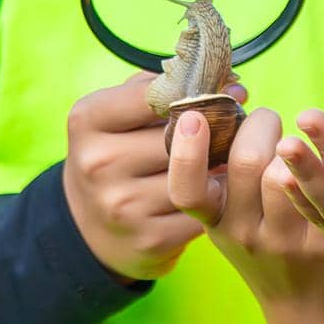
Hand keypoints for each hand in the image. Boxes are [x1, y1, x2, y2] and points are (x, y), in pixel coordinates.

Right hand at [61, 71, 246, 283]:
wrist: (88, 230)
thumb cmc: (117, 155)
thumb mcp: (116, 116)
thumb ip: (160, 89)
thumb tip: (231, 84)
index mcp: (88, 120)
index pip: (154, 94)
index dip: (195, 91)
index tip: (221, 91)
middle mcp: (99, 163)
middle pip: (179, 135)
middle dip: (213, 130)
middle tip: (234, 126)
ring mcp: (122, 205)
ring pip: (196, 175)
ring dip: (221, 167)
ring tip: (226, 159)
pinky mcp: (150, 239)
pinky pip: (202, 212)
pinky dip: (216, 202)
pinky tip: (216, 194)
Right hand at [166, 106, 323, 323]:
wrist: (312, 312)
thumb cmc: (269, 249)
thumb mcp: (233, 222)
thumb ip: (225, 178)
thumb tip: (217, 108)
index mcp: (216, 223)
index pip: (188, 189)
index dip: (186, 152)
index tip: (195, 117)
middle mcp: (245, 234)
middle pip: (248, 160)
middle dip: (262, 123)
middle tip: (270, 121)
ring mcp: (286, 241)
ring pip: (286, 170)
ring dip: (297, 139)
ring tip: (300, 140)